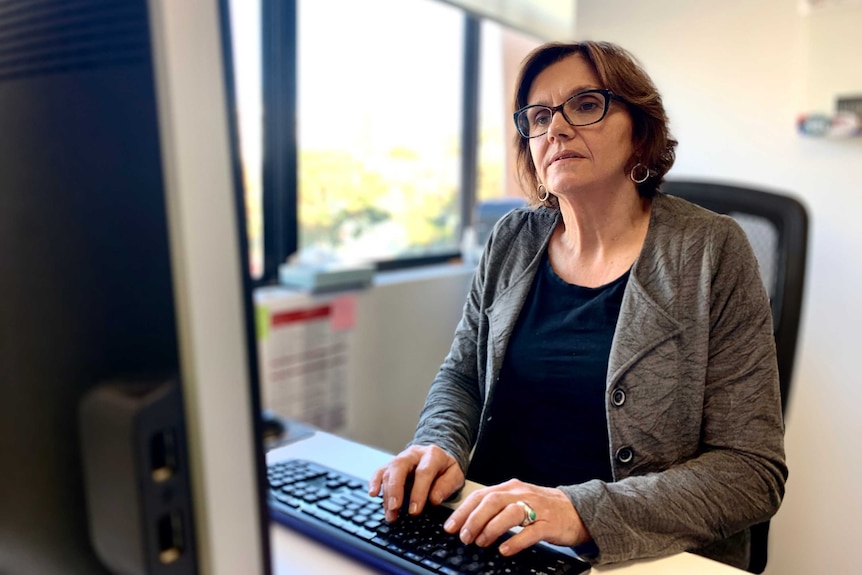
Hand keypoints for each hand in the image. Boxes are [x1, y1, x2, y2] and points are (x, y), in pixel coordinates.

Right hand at [368, 444, 464, 521]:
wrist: (437, 456)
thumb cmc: (445, 468)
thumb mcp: (455, 475)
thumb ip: (446, 486)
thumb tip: (434, 500)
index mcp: (432, 455)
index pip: (423, 472)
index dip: (418, 492)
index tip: (415, 511)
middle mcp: (413, 454)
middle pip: (399, 467)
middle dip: (395, 489)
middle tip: (395, 508)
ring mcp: (400, 458)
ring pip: (388, 472)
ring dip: (387, 494)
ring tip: (391, 514)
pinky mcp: (391, 465)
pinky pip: (380, 471)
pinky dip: (374, 482)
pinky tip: (373, 494)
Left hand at [442, 479, 589, 555]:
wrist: (578, 510)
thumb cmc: (544, 508)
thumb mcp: (518, 501)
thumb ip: (497, 507)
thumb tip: (469, 521)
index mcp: (511, 488)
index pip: (481, 496)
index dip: (463, 511)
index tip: (450, 526)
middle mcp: (521, 494)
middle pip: (492, 502)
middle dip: (473, 520)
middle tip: (463, 537)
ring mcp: (536, 508)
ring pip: (509, 513)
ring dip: (491, 528)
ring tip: (480, 542)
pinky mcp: (549, 523)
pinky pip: (530, 532)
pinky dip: (515, 541)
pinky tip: (504, 550)